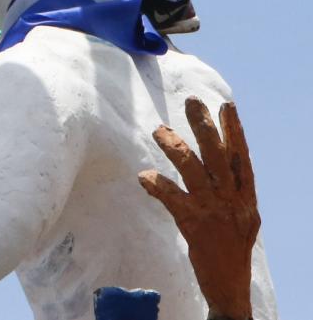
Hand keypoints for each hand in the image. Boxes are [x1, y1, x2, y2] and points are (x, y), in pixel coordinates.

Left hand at [137, 96, 258, 319]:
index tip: (225, 105)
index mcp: (246, 198)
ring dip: (175, 148)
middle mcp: (232, 202)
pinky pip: (172, 199)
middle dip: (205, 127)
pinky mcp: (193, 227)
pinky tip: (144, 176)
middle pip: (218, 158)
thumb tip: (223, 148)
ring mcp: (213, 213)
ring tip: (159, 130)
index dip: (234, 131)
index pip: (241, 158)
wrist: (230, 287)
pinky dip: (157, 185)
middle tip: (192, 101)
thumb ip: (233, 186)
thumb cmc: (233, 245)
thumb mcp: (242, 214)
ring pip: (194, 172)